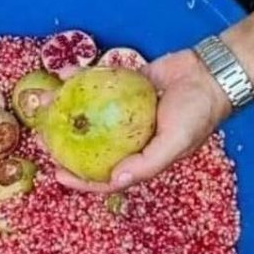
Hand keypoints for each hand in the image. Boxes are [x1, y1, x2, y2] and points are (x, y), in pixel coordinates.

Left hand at [52, 49, 231, 192]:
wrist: (210, 74)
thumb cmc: (198, 113)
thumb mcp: (175, 144)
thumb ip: (146, 164)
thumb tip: (115, 179)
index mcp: (141, 157)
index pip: (106, 175)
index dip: (81, 180)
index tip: (57, 173)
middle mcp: (130, 136)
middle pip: (91, 143)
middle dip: (65, 141)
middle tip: (42, 136)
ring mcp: (126, 111)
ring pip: (90, 112)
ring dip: (67, 106)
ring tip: (46, 101)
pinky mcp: (126, 86)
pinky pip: (99, 84)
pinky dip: (83, 78)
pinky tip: (66, 73)